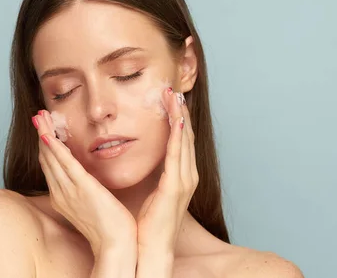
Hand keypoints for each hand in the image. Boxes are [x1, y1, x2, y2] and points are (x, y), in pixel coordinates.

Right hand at [32, 110, 136, 258]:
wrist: (115, 244)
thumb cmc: (108, 227)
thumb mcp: (91, 204)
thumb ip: (85, 190)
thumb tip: (85, 178)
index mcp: (62, 196)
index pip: (50, 165)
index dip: (46, 145)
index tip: (44, 127)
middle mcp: (61, 192)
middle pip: (46, 158)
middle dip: (41, 134)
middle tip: (38, 114)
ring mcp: (69, 190)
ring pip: (52, 157)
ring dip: (45, 134)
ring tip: (40, 115)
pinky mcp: (82, 188)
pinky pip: (65, 164)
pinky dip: (55, 148)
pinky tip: (48, 135)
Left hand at [136, 88, 198, 254]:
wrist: (153, 247)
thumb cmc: (150, 223)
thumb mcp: (153, 192)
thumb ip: (156, 174)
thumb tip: (147, 158)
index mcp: (183, 176)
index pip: (182, 140)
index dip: (178, 118)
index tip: (170, 99)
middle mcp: (188, 175)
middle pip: (186, 136)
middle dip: (180, 111)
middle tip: (172, 89)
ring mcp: (185, 181)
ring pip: (184, 140)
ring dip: (179, 116)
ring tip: (173, 96)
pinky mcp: (175, 187)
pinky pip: (177, 155)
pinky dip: (177, 135)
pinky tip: (176, 120)